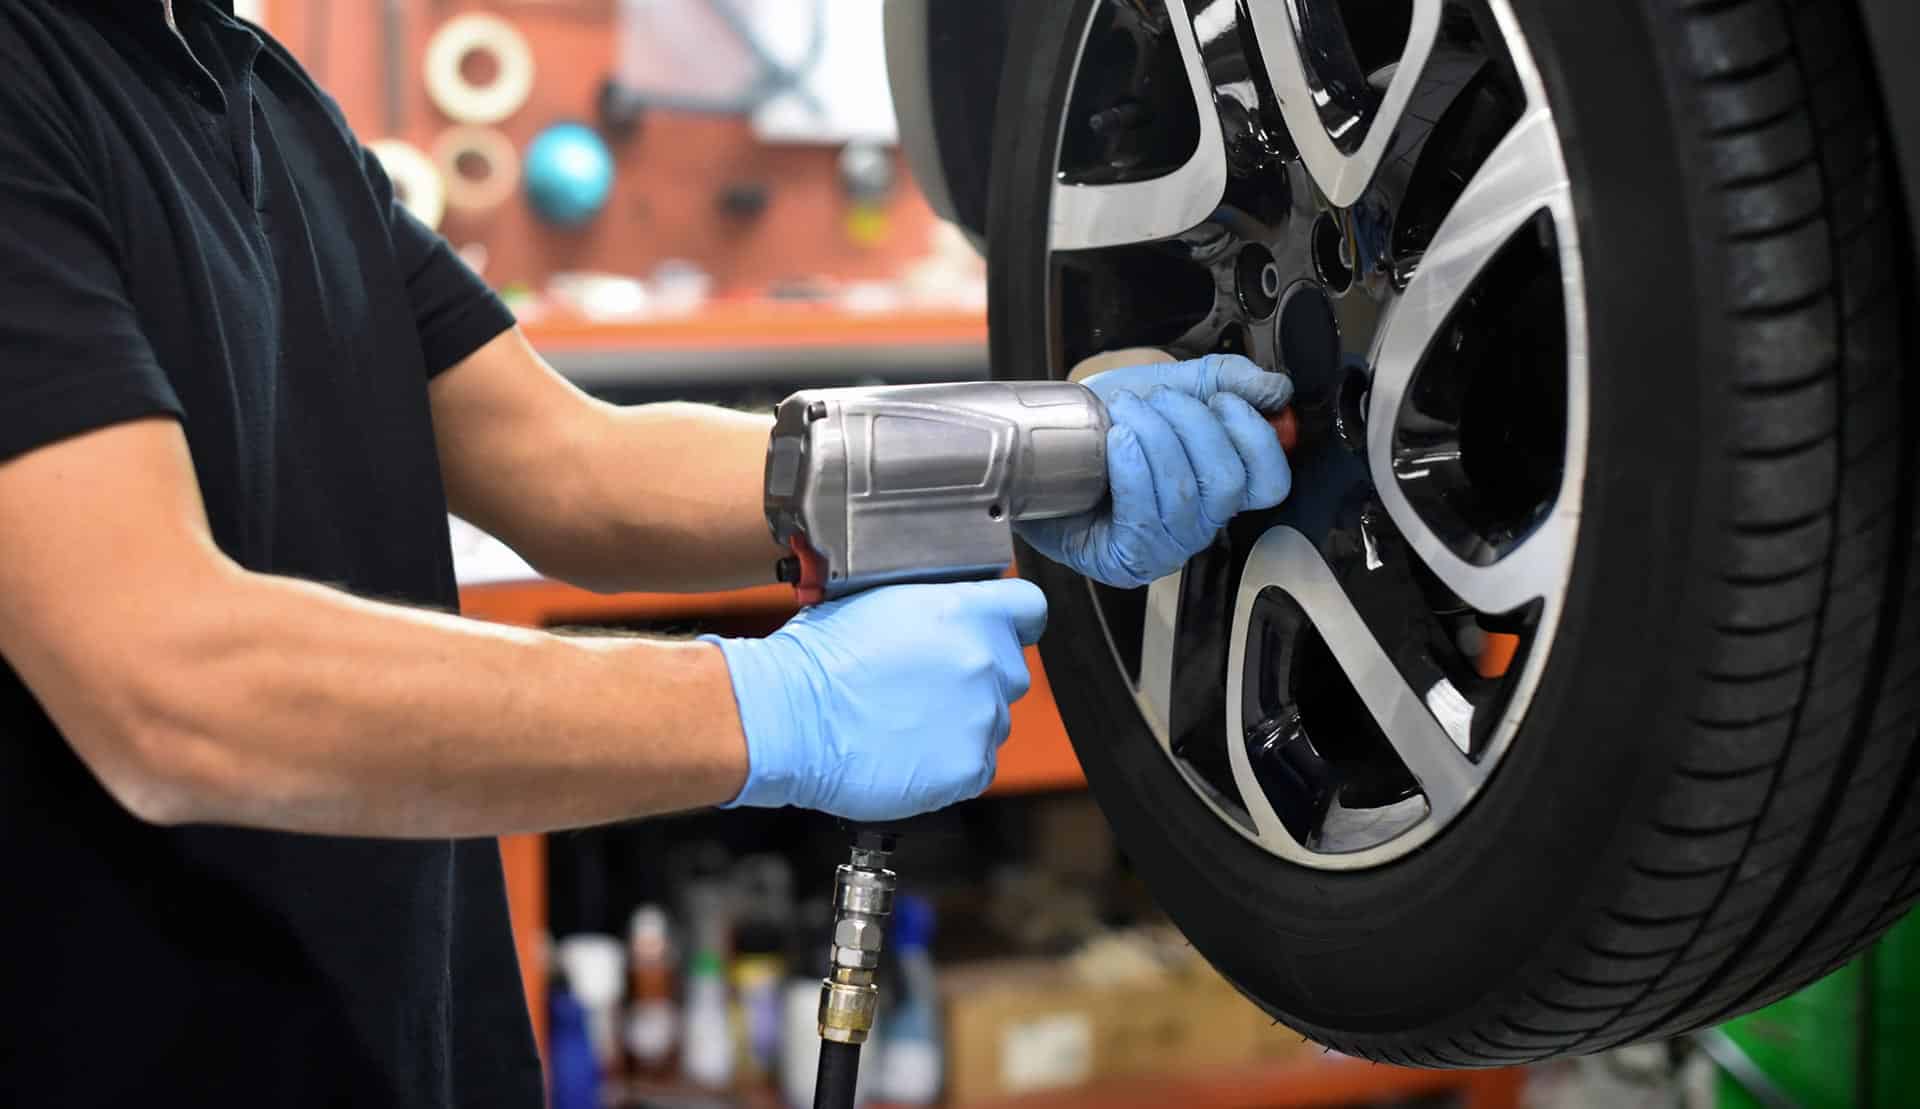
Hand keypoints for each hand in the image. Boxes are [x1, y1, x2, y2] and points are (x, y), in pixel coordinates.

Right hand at [702, 579, 1047, 820]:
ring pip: (994, 719)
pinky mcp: (969, 767)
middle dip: (978, 676)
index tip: (998, 631)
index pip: (1029, 607)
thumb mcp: (879, 598)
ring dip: (963, 720)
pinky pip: (978, 764)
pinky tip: (909, 751)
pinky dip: (951, 762)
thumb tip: (950, 607)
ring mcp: (981, 717)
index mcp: (965, 610)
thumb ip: (934, 601)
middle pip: (1010, 669)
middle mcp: (984, 661)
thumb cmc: (818, 657)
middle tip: (927, 685)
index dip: (1012, 619)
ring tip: (908, 720)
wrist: (789, 717)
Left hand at [1018, 353, 1292, 587]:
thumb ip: (1222, 382)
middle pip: (1228, 483)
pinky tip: (1117, 443)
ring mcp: (1163, 548)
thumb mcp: (1165, 388)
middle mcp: (1198, 524)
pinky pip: (1146, 518)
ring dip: (1156, 439)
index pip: (1270, 481)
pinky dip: (1134, 470)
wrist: (1037, 446)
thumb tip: (1276, 390)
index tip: (1222, 401)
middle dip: (1193, 426)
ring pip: (1186, 496)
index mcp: (1217, 487)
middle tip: (1157, 400)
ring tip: (1126, 413)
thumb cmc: (1098, 426)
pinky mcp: (1124, 561)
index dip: (1255, 437)